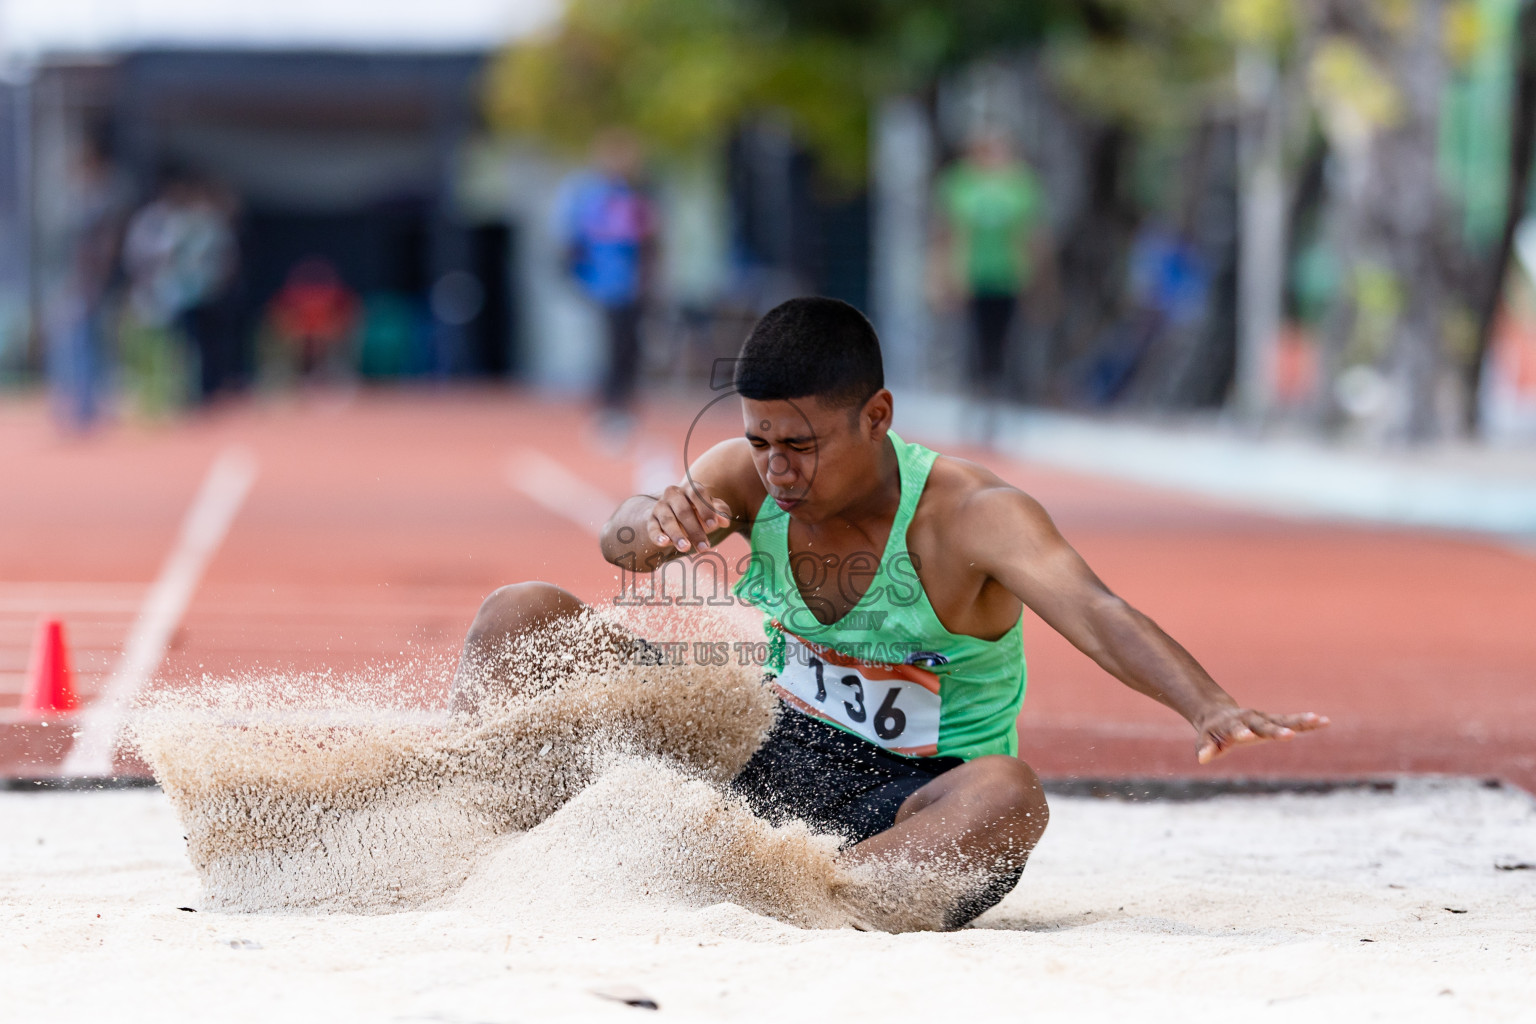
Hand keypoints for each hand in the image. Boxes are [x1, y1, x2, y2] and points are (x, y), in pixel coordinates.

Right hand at [648, 482, 731, 553]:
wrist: (672, 512)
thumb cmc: (698, 511)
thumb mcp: (710, 510)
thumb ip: (720, 512)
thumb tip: (725, 521)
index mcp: (689, 488)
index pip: (697, 494)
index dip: (705, 509)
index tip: (713, 526)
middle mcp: (673, 494)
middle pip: (684, 511)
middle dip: (695, 530)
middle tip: (705, 547)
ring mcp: (660, 506)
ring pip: (668, 520)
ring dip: (677, 535)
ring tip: (685, 548)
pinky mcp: (651, 520)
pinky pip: (653, 528)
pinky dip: (658, 536)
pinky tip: (664, 543)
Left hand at [1193, 707, 1328, 763]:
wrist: (1218, 714)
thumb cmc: (1212, 732)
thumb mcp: (1205, 740)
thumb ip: (1205, 748)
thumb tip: (1202, 759)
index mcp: (1231, 725)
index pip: (1236, 729)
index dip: (1240, 733)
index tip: (1246, 736)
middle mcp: (1249, 719)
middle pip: (1264, 725)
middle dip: (1275, 731)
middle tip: (1289, 736)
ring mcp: (1263, 719)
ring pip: (1283, 720)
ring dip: (1300, 721)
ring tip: (1318, 719)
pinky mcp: (1273, 721)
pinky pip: (1292, 721)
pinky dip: (1307, 722)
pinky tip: (1325, 721)